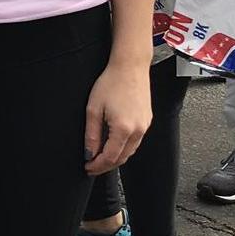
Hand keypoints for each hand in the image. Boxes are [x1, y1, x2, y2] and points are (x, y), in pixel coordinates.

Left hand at [83, 59, 151, 174]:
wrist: (130, 66)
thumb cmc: (110, 83)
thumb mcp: (93, 109)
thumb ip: (91, 135)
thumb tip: (89, 154)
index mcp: (123, 129)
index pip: (110, 158)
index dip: (97, 166)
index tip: (87, 168)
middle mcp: (138, 131)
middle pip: (121, 158)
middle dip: (105, 166)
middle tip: (92, 167)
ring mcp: (145, 126)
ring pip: (130, 152)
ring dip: (115, 158)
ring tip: (100, 158)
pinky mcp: (147, 121)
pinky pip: (136, 142)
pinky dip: (124, 148)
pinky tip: (113, 145)